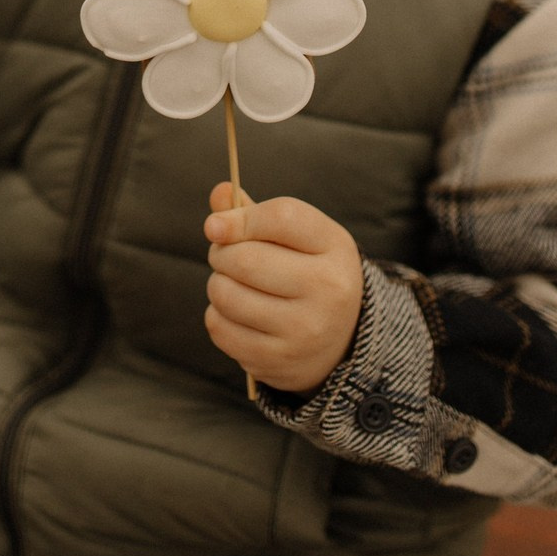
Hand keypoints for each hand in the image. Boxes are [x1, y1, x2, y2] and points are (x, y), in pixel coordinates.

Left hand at [203, 181, 363, 394]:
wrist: (341, 340)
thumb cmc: (310, 273)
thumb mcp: (299, 237)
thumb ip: (257, 213)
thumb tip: (219, 194)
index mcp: (335, 248)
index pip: (280, 217)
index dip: (239, 217)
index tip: (215, 225)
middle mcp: (327, 290)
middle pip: (246, 259)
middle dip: (221, 252)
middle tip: (223, 255)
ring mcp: (304, 331)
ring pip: (227, 295)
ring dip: (217, 283)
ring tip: (232, 283)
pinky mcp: (278, 361)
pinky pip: (220, 328)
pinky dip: (217, 314)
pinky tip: (236, 313)